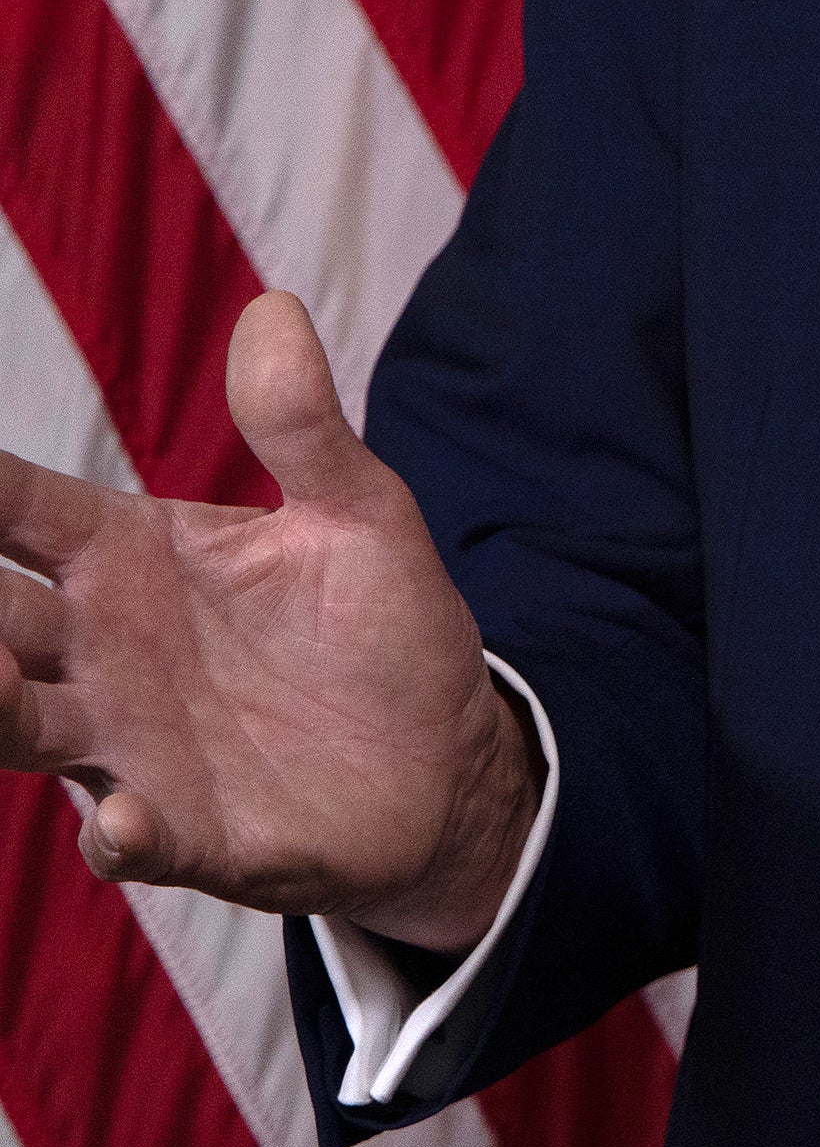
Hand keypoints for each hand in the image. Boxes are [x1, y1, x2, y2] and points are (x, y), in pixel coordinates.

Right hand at [0, 294, 538, 948]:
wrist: (449, 757)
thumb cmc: (380, 629)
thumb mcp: (357, 514)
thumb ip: (301, 425)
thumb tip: (274, 309)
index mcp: (126, 558)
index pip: (13, 509)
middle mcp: (99, 651)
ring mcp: (129, 742)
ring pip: (14, 725)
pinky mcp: (190, 830)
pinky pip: (127, 837)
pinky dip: (118, 831)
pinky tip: (125, 818)